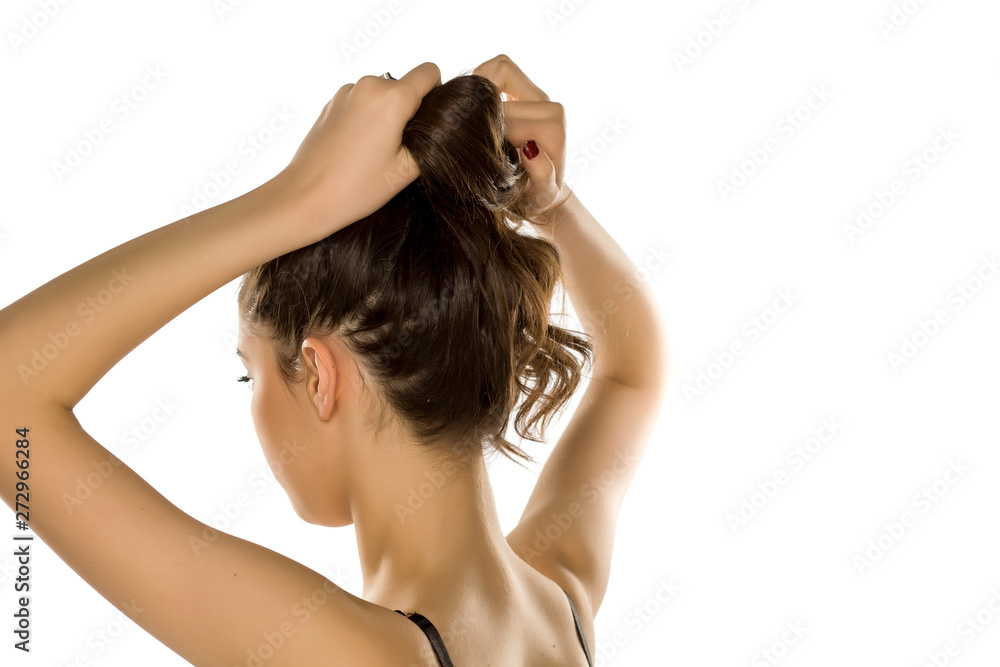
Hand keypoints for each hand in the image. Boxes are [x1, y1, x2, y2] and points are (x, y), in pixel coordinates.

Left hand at [276, 62, 440, 235]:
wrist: (305, 197)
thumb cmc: (355, 188)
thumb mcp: (406, 170)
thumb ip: (431, 140)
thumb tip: (438, 125)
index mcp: (391, 98)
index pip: (429, 72)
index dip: (436, 94)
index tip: (426, 123)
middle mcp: (368, 86)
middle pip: (404, 85)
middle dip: (408, 110)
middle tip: (397, 148)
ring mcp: (346, 92)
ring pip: (382, 95)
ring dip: (386, 115)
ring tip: (374, 152)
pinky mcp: (331, 103)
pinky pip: (361, 102)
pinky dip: (366, 119)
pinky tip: (357, 149)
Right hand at [472, 54, 572, 218]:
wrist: (541, 191)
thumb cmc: (537, 198)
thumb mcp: (541, 196)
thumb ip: (543, 176)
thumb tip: (531, 149)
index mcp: (553, 129)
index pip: (509, 117)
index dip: (486, 131)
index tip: (478, 152)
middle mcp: (550, 106)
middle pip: (501, 87)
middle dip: (479, 111)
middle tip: (468, 135)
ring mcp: (538, 94)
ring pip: (500, 67)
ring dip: (479, 90)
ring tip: (470, 119)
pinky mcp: (526, 88)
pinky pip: (498, 67)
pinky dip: (480, 80)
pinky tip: (474, 110)